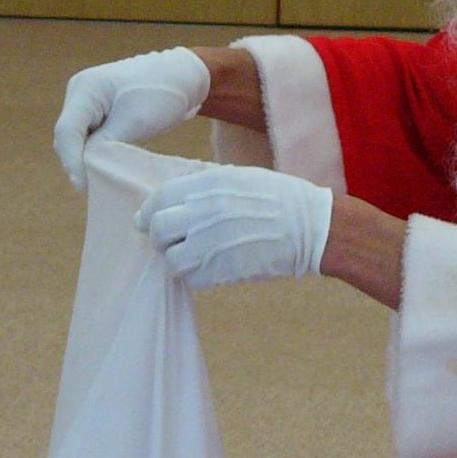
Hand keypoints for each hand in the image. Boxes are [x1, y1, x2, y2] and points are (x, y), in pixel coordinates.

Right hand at [53, 47, 211, 191]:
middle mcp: (79, 93)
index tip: (83, 187)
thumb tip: (86, 169)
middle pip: (67, 137)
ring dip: (87, 159)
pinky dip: (96, 153)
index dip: (71, 161)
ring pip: (76, 140)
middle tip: (94, 187)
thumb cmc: (161, 92)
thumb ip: (105, 145)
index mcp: (85, 89)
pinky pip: (88, 138)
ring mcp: (87, 102)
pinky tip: (108, 167)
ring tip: (102, 180)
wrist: (183, 75)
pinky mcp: (97, 112)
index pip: (67, 131)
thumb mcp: (135, 122)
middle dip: (78, 162)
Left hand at [135, 165, 332, 288]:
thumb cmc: (280, 198)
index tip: (145, 221)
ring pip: (172, 259)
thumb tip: (176, 197)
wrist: (311, 226)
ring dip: (177, 260)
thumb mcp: (239, 177)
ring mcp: (213, 243)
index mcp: (209, 184)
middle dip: (160, 238)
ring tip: (193, 257)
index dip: (148, 212)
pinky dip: (196, 278)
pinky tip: (211, 269)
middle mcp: (205, 212)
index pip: (160, 198)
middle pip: (158, 230)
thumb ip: (205, 184)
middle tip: (170, 242)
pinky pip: (193, 280)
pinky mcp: (224, 270)